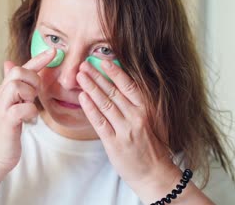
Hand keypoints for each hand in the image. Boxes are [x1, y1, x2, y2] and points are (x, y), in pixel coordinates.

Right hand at [0, 48, 55, 172]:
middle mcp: (1, 94)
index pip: (22, 68)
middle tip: (35, 94)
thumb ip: (14, 86)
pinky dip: (30, 112)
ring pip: (17, 86)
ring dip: (30, 95)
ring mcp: (2, 107)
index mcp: (5, 89)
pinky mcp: (6, 121)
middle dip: (33, 79)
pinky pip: (21, 108)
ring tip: (29, 106)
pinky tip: (30, 120)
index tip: (55, 51)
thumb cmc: (6, 130)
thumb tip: (9, 63)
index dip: (39, 59)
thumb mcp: (10, 104)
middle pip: (18, 72)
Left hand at [76, 59, 175, 187]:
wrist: (155, 173)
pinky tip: (82, 97)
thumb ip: (139, 103)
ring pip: (105, 104)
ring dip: (91, 88)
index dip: (115, 72)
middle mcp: (137, 117)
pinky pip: (100, 122)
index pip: (129, 85)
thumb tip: (123, 83)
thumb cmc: (152, 145)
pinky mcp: (114, 143)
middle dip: (97, 76)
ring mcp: (125, 130)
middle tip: (83, 64)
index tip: (103, 61)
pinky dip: (90, 108)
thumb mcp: (153, 120)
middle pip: (113, 92)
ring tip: (80, 76)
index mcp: (147, 109)